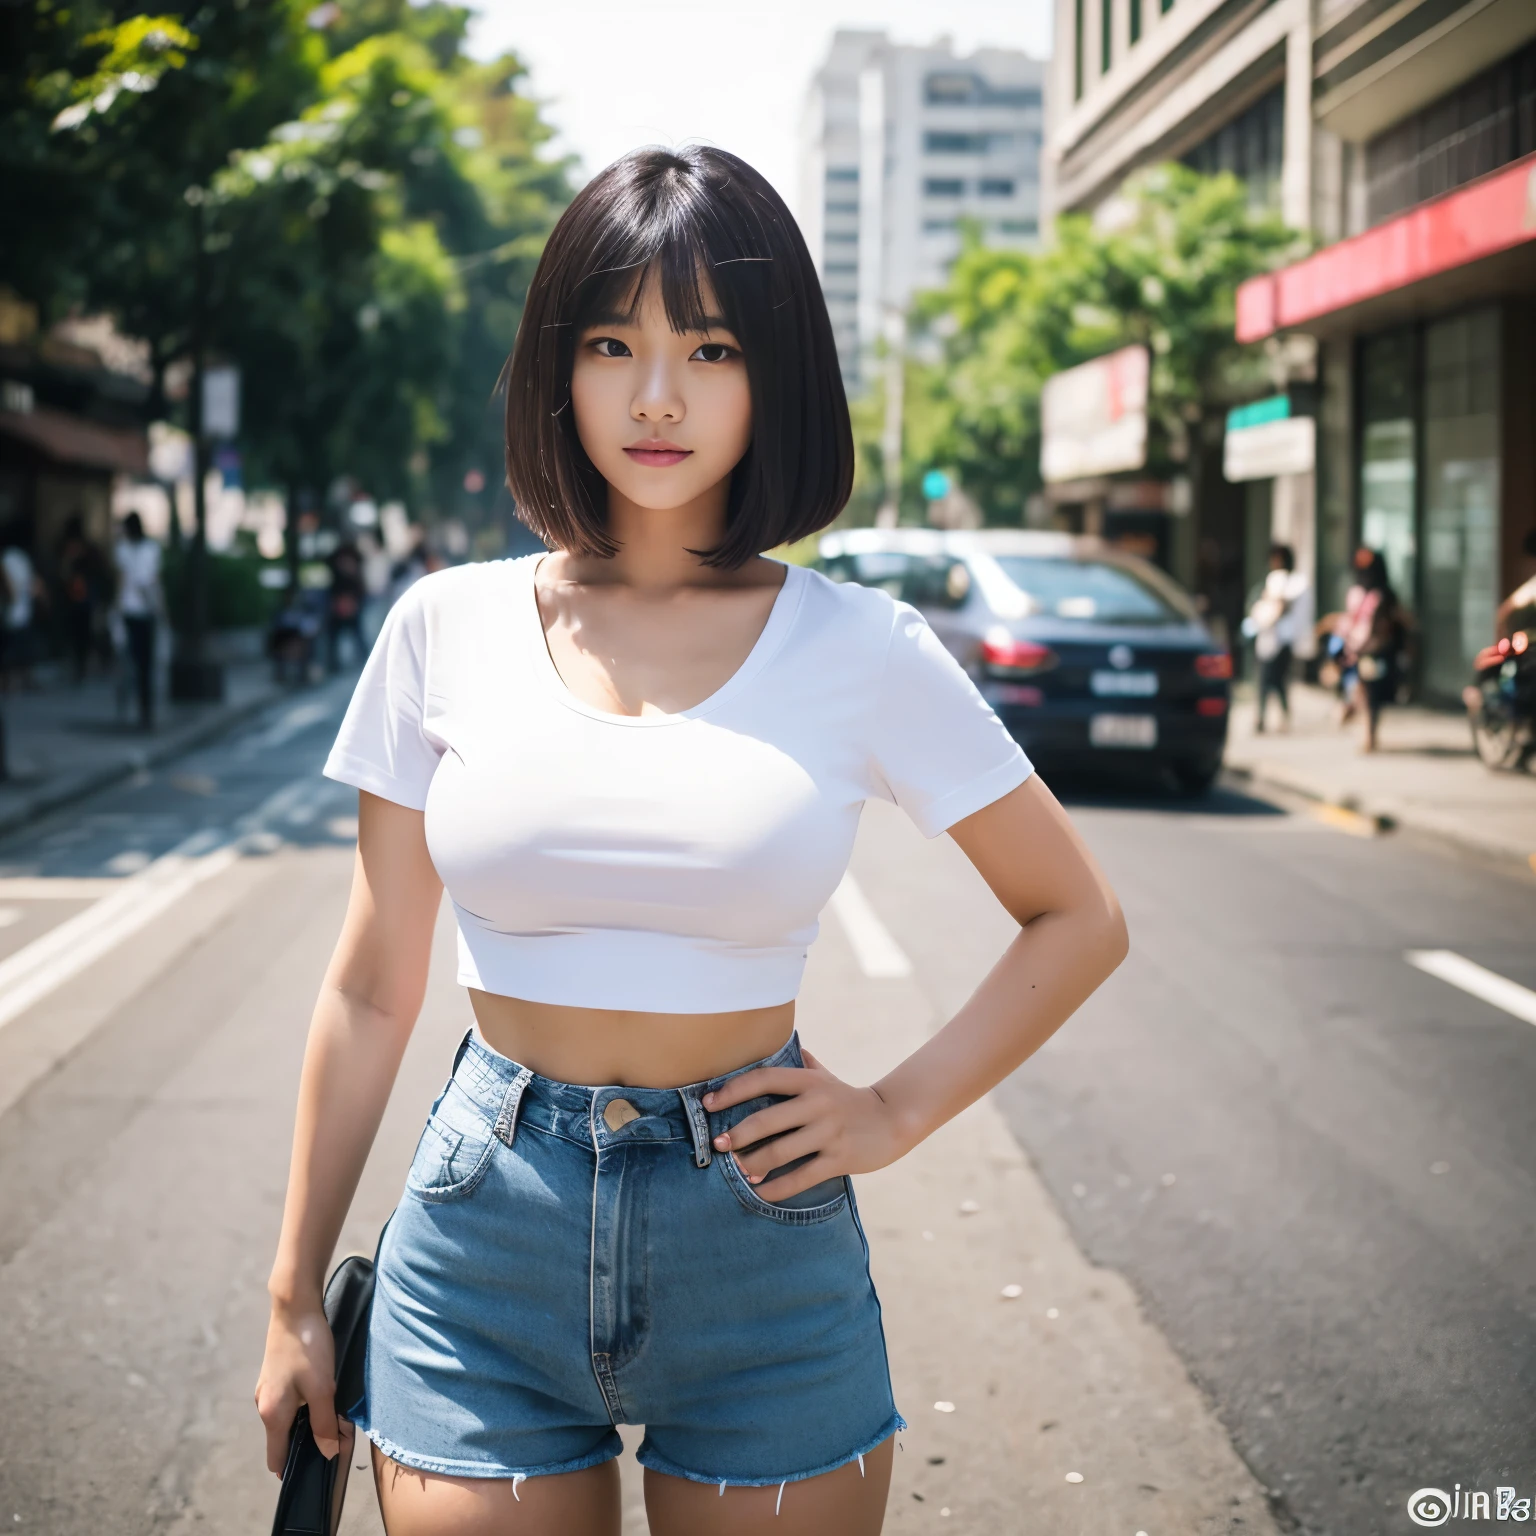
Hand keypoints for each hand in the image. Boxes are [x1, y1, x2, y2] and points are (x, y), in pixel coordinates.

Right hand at [254, 1299, 338, 1474]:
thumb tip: (328, 1454)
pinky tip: (323, 1395)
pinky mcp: (276, 1375)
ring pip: (288, 1419)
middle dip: (307, 1443)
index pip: (276, 1458)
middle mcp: (264, 1405)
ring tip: (334, 1416)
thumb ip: (324, 1423)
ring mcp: (268, 1389)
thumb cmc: (308, 1347)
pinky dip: (305, 1406)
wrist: (295, 1306)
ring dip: (308, 1422)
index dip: (294, 1469)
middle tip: (336, 1438)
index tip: (316, 1470)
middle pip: (283, 1439)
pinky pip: (289, 1402)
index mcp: (271, 1414)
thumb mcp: (322, 1388)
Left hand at [702, 1048, 912, 1202]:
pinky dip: (776, 1188)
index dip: (732, 1090)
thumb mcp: (827, 1077)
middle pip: (765, 1120)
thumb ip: (804, 1064)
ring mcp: (829, 1132)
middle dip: (736, 1136)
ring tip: (738, 1171)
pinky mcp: (839, 1159)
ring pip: (780, 1153)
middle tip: (718, 1146)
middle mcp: (817, 1103)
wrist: (893, 1119)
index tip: (708, 1103)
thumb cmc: (850, 1099)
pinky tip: (760, 1191)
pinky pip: (800, 1177)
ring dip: (752, 1164)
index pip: (764, 1079)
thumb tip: (786, 1046)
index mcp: (809, 1081)